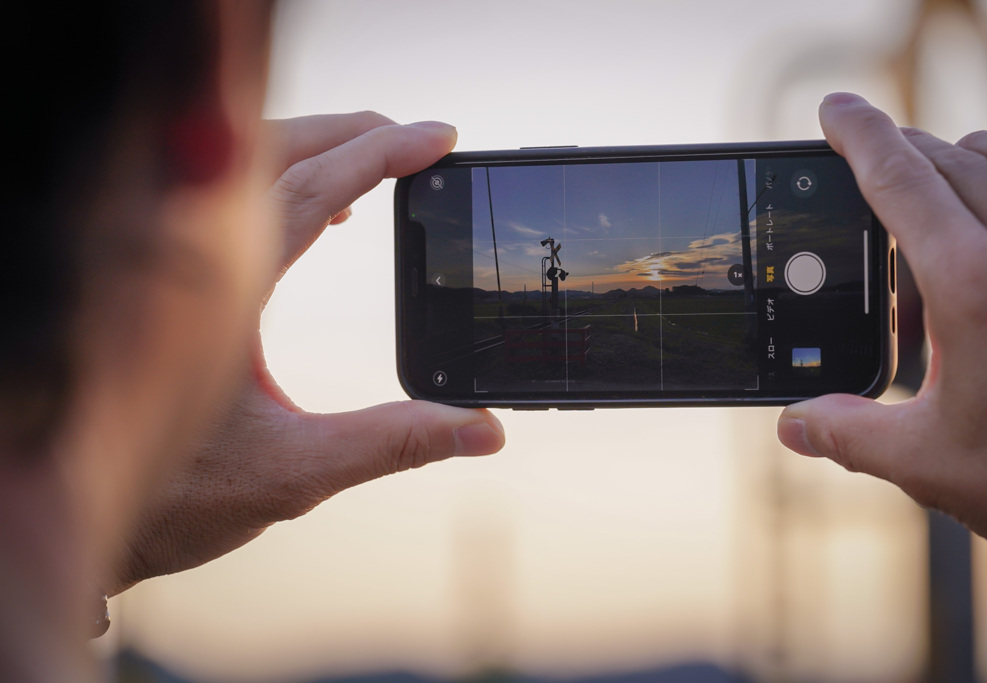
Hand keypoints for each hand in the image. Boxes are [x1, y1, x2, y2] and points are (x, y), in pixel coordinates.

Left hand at [111, 113, 504, 593]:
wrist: (83, 513)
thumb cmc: (171, 498)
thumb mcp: (294, 472)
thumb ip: (395, 443)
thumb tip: (481, 430)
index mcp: (214, 292)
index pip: (309, 190)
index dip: (379, 155)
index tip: (436, 138)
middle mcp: (182, 260)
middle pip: (273, 151)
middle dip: (352, 132)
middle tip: (415, 139)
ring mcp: (168, 262)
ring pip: (242, 165)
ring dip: (315, 149)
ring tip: (375, 163)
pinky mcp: (166, 275)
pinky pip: (228, 197)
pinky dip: (285, 181)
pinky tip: (322, 214)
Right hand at [777, 92, 986, 555]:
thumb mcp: (930, 462)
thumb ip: (848, 434)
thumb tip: (795, 424)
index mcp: (974, 285)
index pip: (900, 179)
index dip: (859, 136)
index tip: (833, 110)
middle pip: (944, 160)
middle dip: (894, 155)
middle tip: (861, 178)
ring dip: (953, 162)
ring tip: (924, 201)